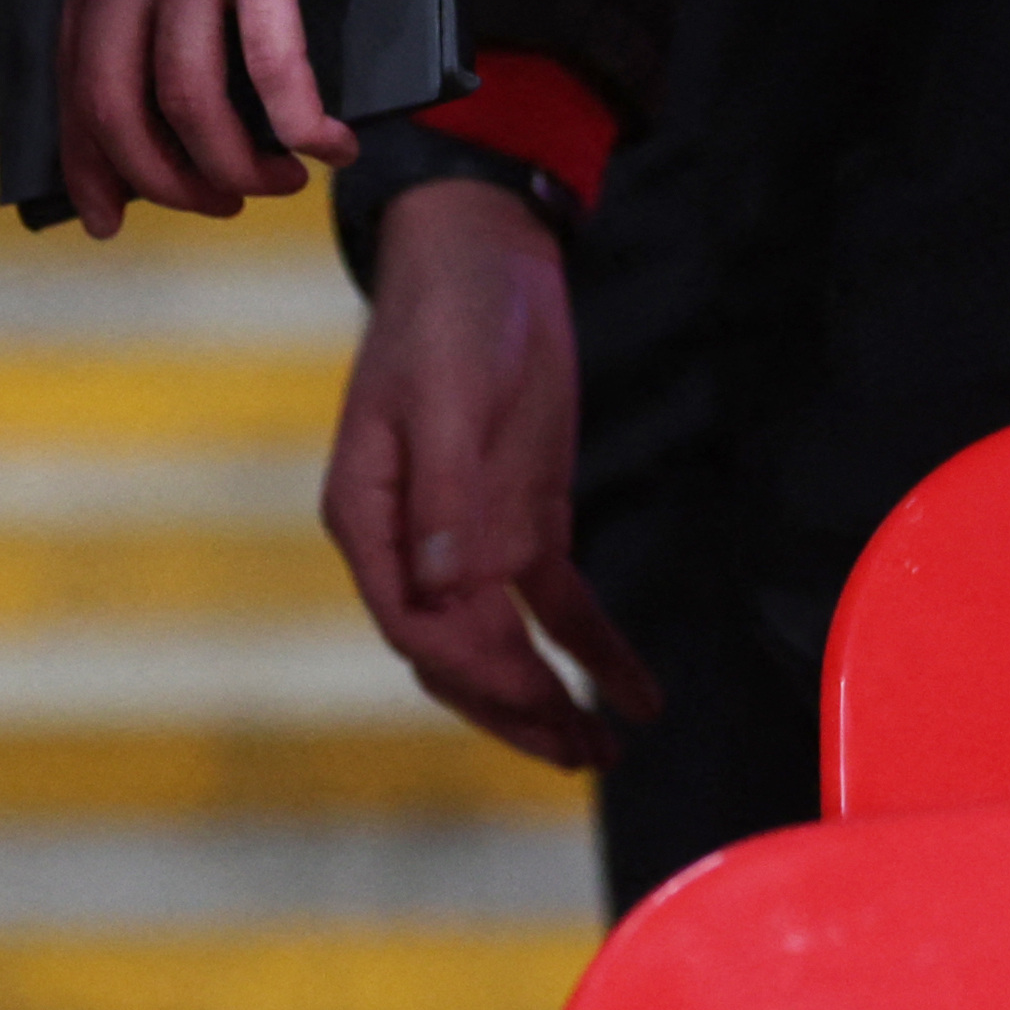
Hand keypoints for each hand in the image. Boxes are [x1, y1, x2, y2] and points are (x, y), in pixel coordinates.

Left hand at [56, 0, 368, 229]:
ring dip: (233, 163)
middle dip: (164, 178)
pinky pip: (271, 66)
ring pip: (191, 100)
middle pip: (120, 106)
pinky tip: (327, 145)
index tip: (101, 215)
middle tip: (209, 204)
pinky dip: (299, 120)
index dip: (85, 160)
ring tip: (273, 183)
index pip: (71, 78)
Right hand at [317, 179, 660, 769]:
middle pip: (458, 654)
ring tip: (603, 752)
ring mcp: (470, 542)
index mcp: (371, 520)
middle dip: (514, 708)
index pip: (412, 621)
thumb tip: (442, 586)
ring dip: (550, 701)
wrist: (484, 258)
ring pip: (505, 646)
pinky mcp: (523, 526)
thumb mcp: (446, 396)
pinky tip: (637, 698)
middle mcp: (414, 549)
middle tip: (576, 752)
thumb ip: (447, 492)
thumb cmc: (447, 318)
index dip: (467, 667)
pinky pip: (558, 607)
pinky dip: (595, 652)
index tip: (531, 693)